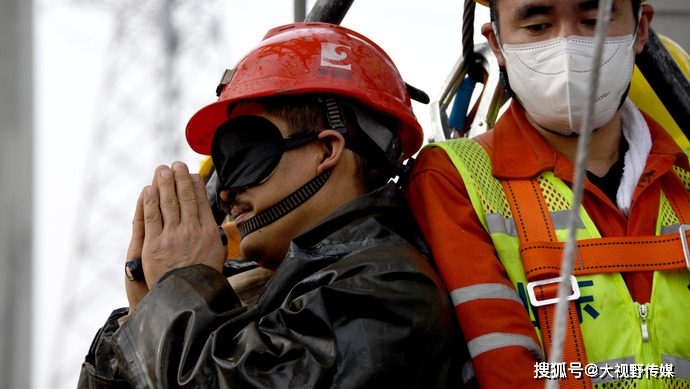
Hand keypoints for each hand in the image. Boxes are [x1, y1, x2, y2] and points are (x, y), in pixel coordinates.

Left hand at [127, 162, 226, 303]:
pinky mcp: (154, 245)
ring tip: (161, 170)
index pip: (201, 202)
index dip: (195, 186)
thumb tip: (211, 222)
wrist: (186, 297)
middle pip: (184, 198)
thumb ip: (213, 237)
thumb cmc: (202, 279)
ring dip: (164, 184)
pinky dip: (150, 201)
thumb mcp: (216, 256)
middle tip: (175, 164)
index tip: (192, 174)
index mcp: (208, 233)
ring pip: (167, 203)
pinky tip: (148, 189)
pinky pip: (151, 218)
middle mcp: (191, 231)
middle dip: (179, 178)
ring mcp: (172, 237)